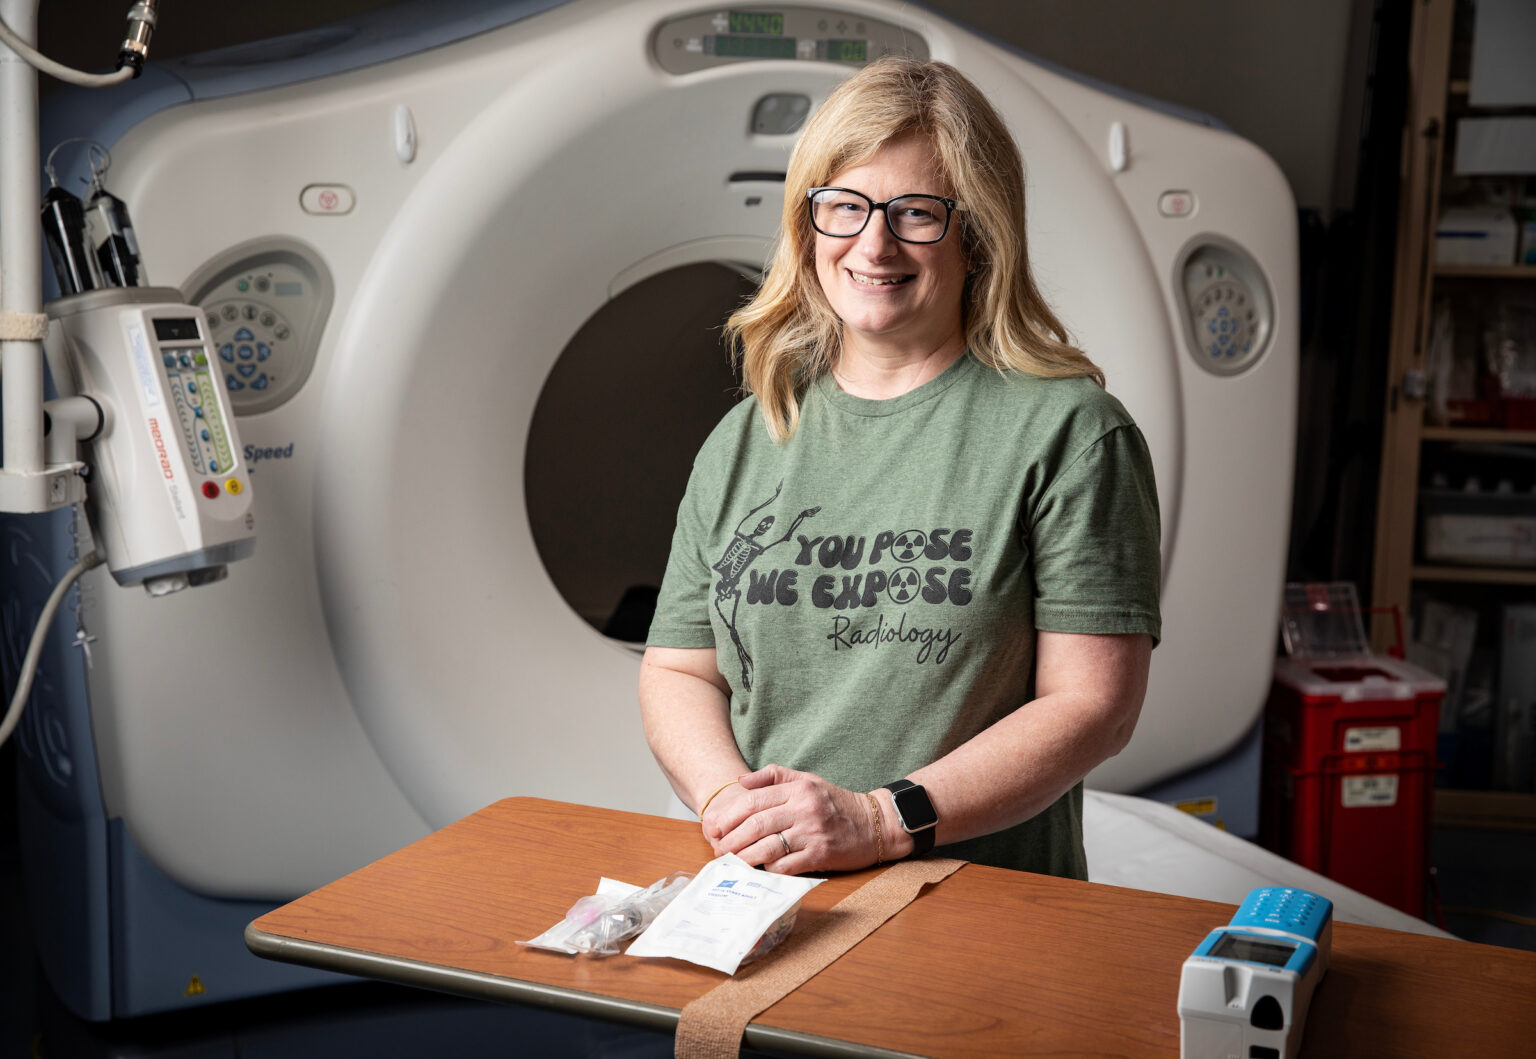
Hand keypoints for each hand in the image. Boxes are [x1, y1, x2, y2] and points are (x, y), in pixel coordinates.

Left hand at [706, 764, 879, 874]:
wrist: (875, 824)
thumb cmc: (836, 802)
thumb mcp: (807, 780)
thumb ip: (773, 776)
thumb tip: (740, 782)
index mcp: (798, 788)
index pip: (754, 800)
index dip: (729, 816)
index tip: (714, 827)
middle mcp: (804, 809)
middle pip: (757, 824)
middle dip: (731, 839)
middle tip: (718, 849)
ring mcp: (813, 833)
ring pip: (768, 847)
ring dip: (745, 857)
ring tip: (732, 862)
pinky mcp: (821, 854)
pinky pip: (787, 865)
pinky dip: (770, 869)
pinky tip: (761, 869)